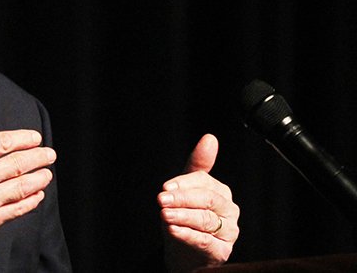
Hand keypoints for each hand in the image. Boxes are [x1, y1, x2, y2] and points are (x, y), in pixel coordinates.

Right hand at [0, 99, 55, 264]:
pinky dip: (30, 201)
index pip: (5, 143)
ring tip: (47, 172)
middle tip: (49, 153)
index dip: (24, 138)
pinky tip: (36, 195)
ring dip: (39, 178)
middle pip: (19, 163)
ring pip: (22, 186)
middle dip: (39, 157)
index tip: (35, 137)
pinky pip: (17, 209)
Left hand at [158, 134, 239, 272]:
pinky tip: (173, 231)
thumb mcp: (186, 189)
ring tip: (165, 215)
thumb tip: (210, 138)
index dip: (183, 184)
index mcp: (220, 191)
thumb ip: (197, 165)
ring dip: (182, 216)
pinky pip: (205, 241)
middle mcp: (228, 210)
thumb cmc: (184, 217)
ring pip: (206, 220)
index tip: (165, 188)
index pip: (204, 182)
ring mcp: (227, 231)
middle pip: (207, 200)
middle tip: (161, 200)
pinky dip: (187, 235)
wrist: (183, 251)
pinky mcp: (221, 250)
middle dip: (182, 199)